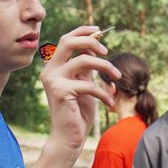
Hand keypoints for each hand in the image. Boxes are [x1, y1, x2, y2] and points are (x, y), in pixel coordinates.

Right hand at [40, 26, 120, 159]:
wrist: (69, 138)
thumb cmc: (78, 113)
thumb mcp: (84, 84)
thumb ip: (86, 68)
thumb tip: (94, 47)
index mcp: (54, 67)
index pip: (66, 40)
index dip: (82, 31)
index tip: (99, 30)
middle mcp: (49, 71)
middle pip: (68, 42)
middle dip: (91, 41)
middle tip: (107, 51)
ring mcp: (53, 80)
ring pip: (83, 60)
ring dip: (105, 66)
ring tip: (117, 76)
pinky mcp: (60, 92)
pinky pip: (88, 84)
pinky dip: (103, 92)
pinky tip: (109, 102)